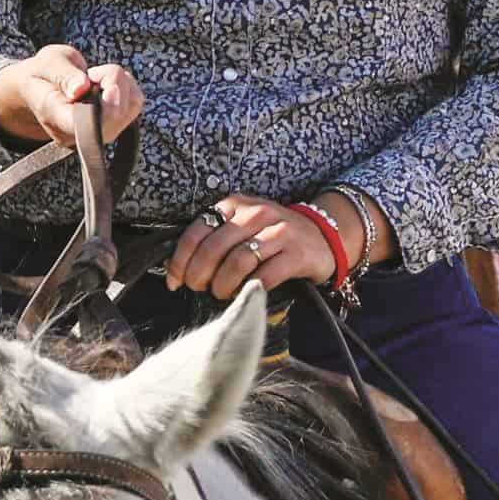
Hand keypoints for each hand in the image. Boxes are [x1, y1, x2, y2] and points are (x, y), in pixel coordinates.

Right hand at [0, 44, 146, 152]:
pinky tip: (108, 82)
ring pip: (129, 107)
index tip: (110, 89)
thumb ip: (63, 75)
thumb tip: (80, 89)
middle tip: (92, 73)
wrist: (43, 85)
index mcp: (53, 116)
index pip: (81, 125)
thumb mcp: (47, 63)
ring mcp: (96, 133)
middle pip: (113, 116)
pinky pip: (135, 104)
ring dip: (120, 83)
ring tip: (96, 77)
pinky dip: (128, 86)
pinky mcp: (113, 127)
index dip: (103, 110)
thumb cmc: (43, 73)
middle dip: (112, 82)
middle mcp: (75, 133)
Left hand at [163, 193, 347, 300]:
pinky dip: (248, 290)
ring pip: (238, 262)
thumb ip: (213, 239)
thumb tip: (178, 270)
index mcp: (235, 205)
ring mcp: (280, 232)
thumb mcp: (242, 227)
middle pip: (214, 248)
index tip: (176, 281)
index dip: (180, 261)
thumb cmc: (272, 237)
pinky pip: (265, 276)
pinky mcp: (297, 253)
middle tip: (200, 289)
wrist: (322, 236)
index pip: (197, 232)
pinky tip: (244, 293)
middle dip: (200, 275)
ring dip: (222, 285)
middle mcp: (257, 213)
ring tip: (221, 293)